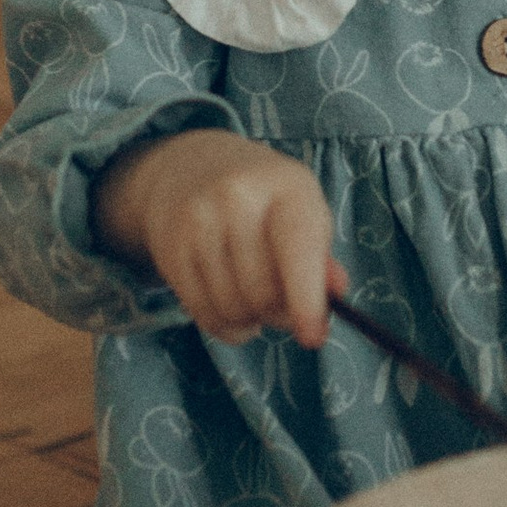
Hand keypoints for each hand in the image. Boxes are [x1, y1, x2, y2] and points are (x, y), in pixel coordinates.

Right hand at [93, 128, 341, 345]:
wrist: (191, 167)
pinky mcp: (171, 248)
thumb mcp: (303, 211)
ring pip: (233, 308)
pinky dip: (225, 325)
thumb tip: (335, 293)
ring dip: (250, 320)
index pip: (298, 249)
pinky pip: (204, 314)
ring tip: (253, 298)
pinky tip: (230, 306)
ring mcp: (198, 221)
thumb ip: (321, 257)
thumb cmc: (264, 200)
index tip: (313, 338)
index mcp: (287, 185)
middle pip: (264, 291)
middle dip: (278, 313)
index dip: (307, 300)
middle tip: (282, 305)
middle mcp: (238, 197)